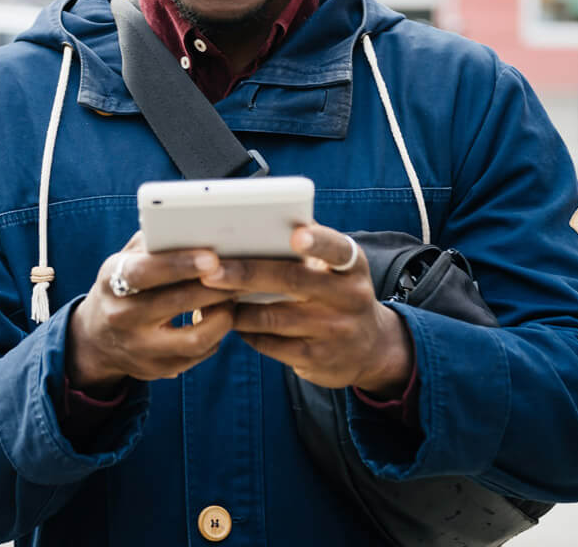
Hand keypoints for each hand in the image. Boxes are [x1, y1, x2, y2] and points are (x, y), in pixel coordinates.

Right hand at [66, 233, 240, 393]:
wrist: (98, 338)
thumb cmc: (126, 284)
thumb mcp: (126, 259)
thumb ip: (154, 243)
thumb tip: (195, 226)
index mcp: (111, 281)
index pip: (144, 272)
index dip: (179, 264)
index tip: (212, 257)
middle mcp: (121, 317)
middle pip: (176, 303)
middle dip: (216, 287)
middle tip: (242, 273)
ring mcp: (139, 348)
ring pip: (194, 338)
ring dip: (223, 315)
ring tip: (233, 297)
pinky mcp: (157, 370)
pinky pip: (199, 354)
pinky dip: (216, 334)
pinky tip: (221, 316)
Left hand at [201, 224, 413, 394]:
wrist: (371, 350)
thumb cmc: (336, 292)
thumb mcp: (337, 269)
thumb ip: (308, 244)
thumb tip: (257, 218)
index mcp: (351, 266)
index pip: (337, 249)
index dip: (317, 242)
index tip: (295, 236)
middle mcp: (348, 297)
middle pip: (291, 281)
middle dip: (246, 273)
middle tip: (211, 270)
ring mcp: (333, 331)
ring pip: (272, 316)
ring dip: (235, 307)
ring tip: (207, 295)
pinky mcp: (316, 359)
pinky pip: (270, 343)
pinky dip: (244, 330)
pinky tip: (227, 320)